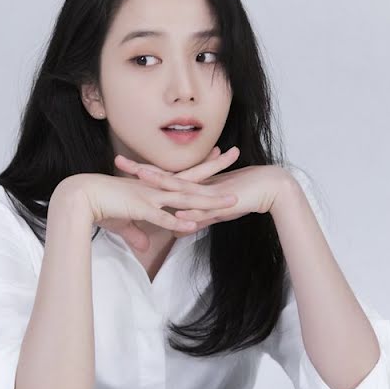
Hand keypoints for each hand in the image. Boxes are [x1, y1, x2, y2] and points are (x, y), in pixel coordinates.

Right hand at [70, 153, 240, 252]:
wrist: (80, 196)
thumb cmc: (99, 205)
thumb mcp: (121, 222)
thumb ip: (135, 233)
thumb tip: (142, 246)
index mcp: (152, 186)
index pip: (183, 175)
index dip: (202, 166)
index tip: (219, 155)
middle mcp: (155, 188)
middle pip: (191, 178)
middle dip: (215, 167)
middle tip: (235, 154)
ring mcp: (149, 197)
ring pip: (185, 198)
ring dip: (208, 200)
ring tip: (231, 201)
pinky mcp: (140, 209)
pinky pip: (163, 218)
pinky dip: (179, 221)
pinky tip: (194, 225)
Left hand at [114, 147, 286, 231]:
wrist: (271, 188)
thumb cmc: (244, 197)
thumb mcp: (215, 210)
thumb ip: (197, 217)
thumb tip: (180, 227)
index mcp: (194, 185)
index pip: (162, 178)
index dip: (142, 172)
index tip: (121, 166)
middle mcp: (198, 185)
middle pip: (164, 177)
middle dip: (141, 170)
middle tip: (118, 161)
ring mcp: (209, 193)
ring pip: (181, 188)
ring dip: (162, 183)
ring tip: (142, 177)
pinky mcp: (223, 202)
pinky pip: (205, 209)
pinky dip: (192, 213)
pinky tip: (179, 214)